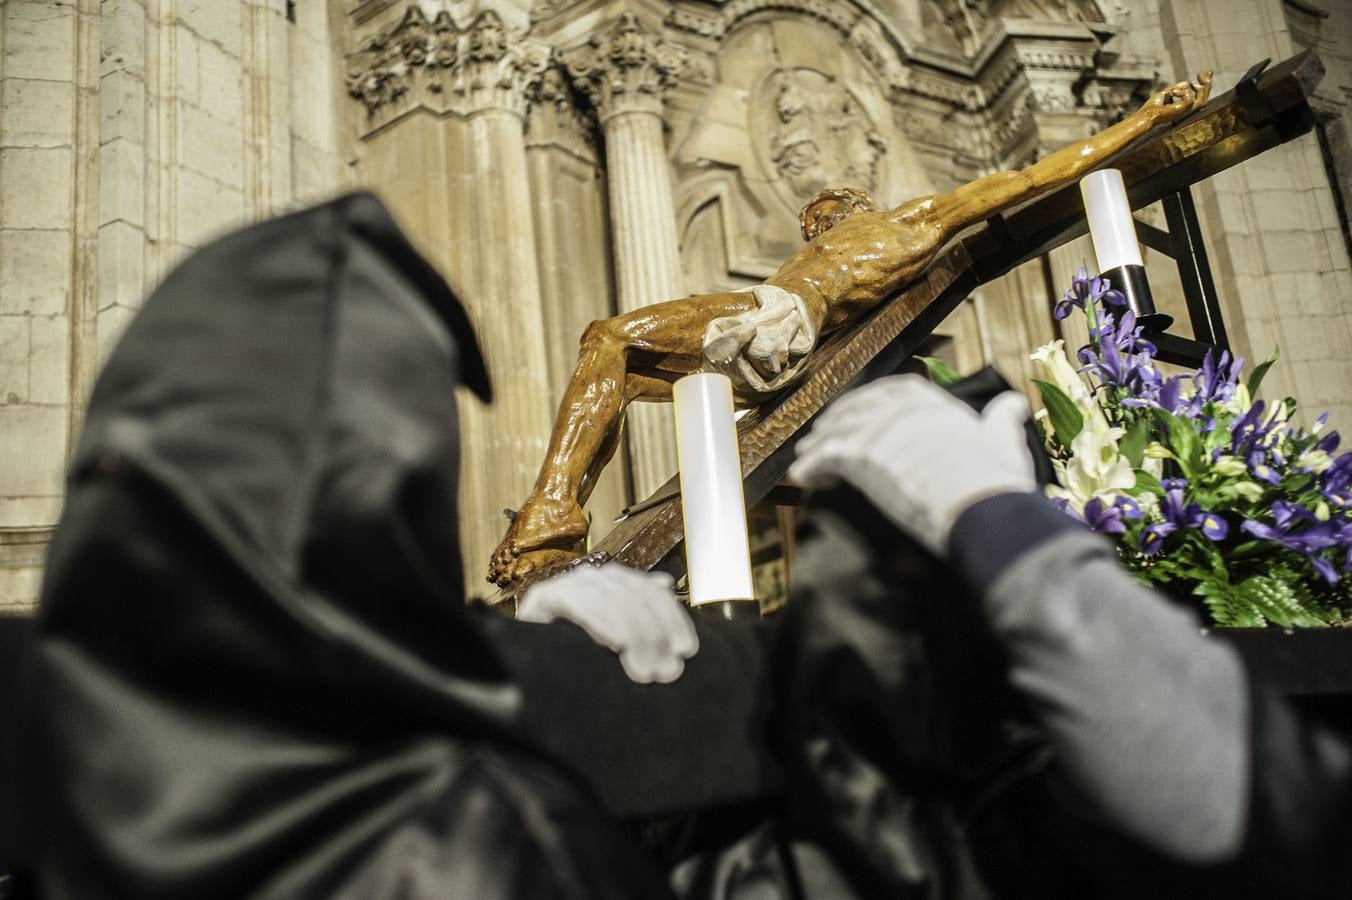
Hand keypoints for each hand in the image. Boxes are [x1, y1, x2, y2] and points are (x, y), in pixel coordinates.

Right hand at [517, 565, 697, 683]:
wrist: (524, 656)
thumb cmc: (575, 647)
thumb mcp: (614, 631)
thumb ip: (637, 608)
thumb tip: (665, 584)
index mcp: (613, 580)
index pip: (651, 591)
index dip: (672, 618)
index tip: (686, 649)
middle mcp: (592, 577)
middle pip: (635, 596)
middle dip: (655, 635)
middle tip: (666, 671)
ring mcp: (567, 585)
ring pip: (612, 601)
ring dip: (634, 637)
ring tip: (644, 671)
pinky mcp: (544, 598)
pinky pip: (579, 605)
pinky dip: (600, 623)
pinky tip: (613, 645)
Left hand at [788, 375, 1035, 554]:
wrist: (979, 504)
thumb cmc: (993, 477)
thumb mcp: (1004, 439)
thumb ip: (1003, 418)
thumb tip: (1014, 402)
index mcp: (931, 402)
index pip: (892, 392)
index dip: (873, 402)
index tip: (862, 412)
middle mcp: (900, 409)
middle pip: (858, 409)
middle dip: (839, 421)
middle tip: (824, 434)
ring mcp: (877, 430)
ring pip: (837, 431)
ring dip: (819, 443)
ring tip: (807, 456)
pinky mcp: (861, 457)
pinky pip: (824, 457)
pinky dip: (810, 466)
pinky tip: (802, 476)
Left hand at [1148, 70, 1212, 121]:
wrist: (1146, 115)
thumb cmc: (1152, 107)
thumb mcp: (1166, 94)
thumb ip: (1176, 88)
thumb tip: (1186, 82)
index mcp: (1185, 107)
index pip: (1202, 97)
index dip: (1206, 85)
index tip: (1207, 72)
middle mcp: (1187, 110)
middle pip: (1205, 98)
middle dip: (1207, 85)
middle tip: (1203, 73)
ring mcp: (1184, 111)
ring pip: (1203, 100)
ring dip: (1202, 88)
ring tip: (1193, 82)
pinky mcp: (1180, 110)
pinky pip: (1189, 98)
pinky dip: (1182, 92)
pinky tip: (1173, 92)